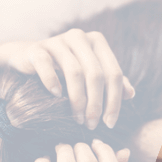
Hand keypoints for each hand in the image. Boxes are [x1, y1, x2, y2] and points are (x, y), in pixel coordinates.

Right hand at [5, 29, 134, 129]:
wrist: (30, 59)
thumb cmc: (66, 71)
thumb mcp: (91, 76)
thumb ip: (112, 83)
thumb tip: (131, 94)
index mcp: (98, 41)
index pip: (114, 74)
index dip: (114, 101)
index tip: (110, 124)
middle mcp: (80, 37)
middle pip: (96, 75)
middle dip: (96, 104)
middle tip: (92, 125)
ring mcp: (58, 41)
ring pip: (74, 72)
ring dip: (77, 100)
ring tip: (77, 119)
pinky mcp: (37, 48)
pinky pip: (46, 65)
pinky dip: (52, 82)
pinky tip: (56, 96)